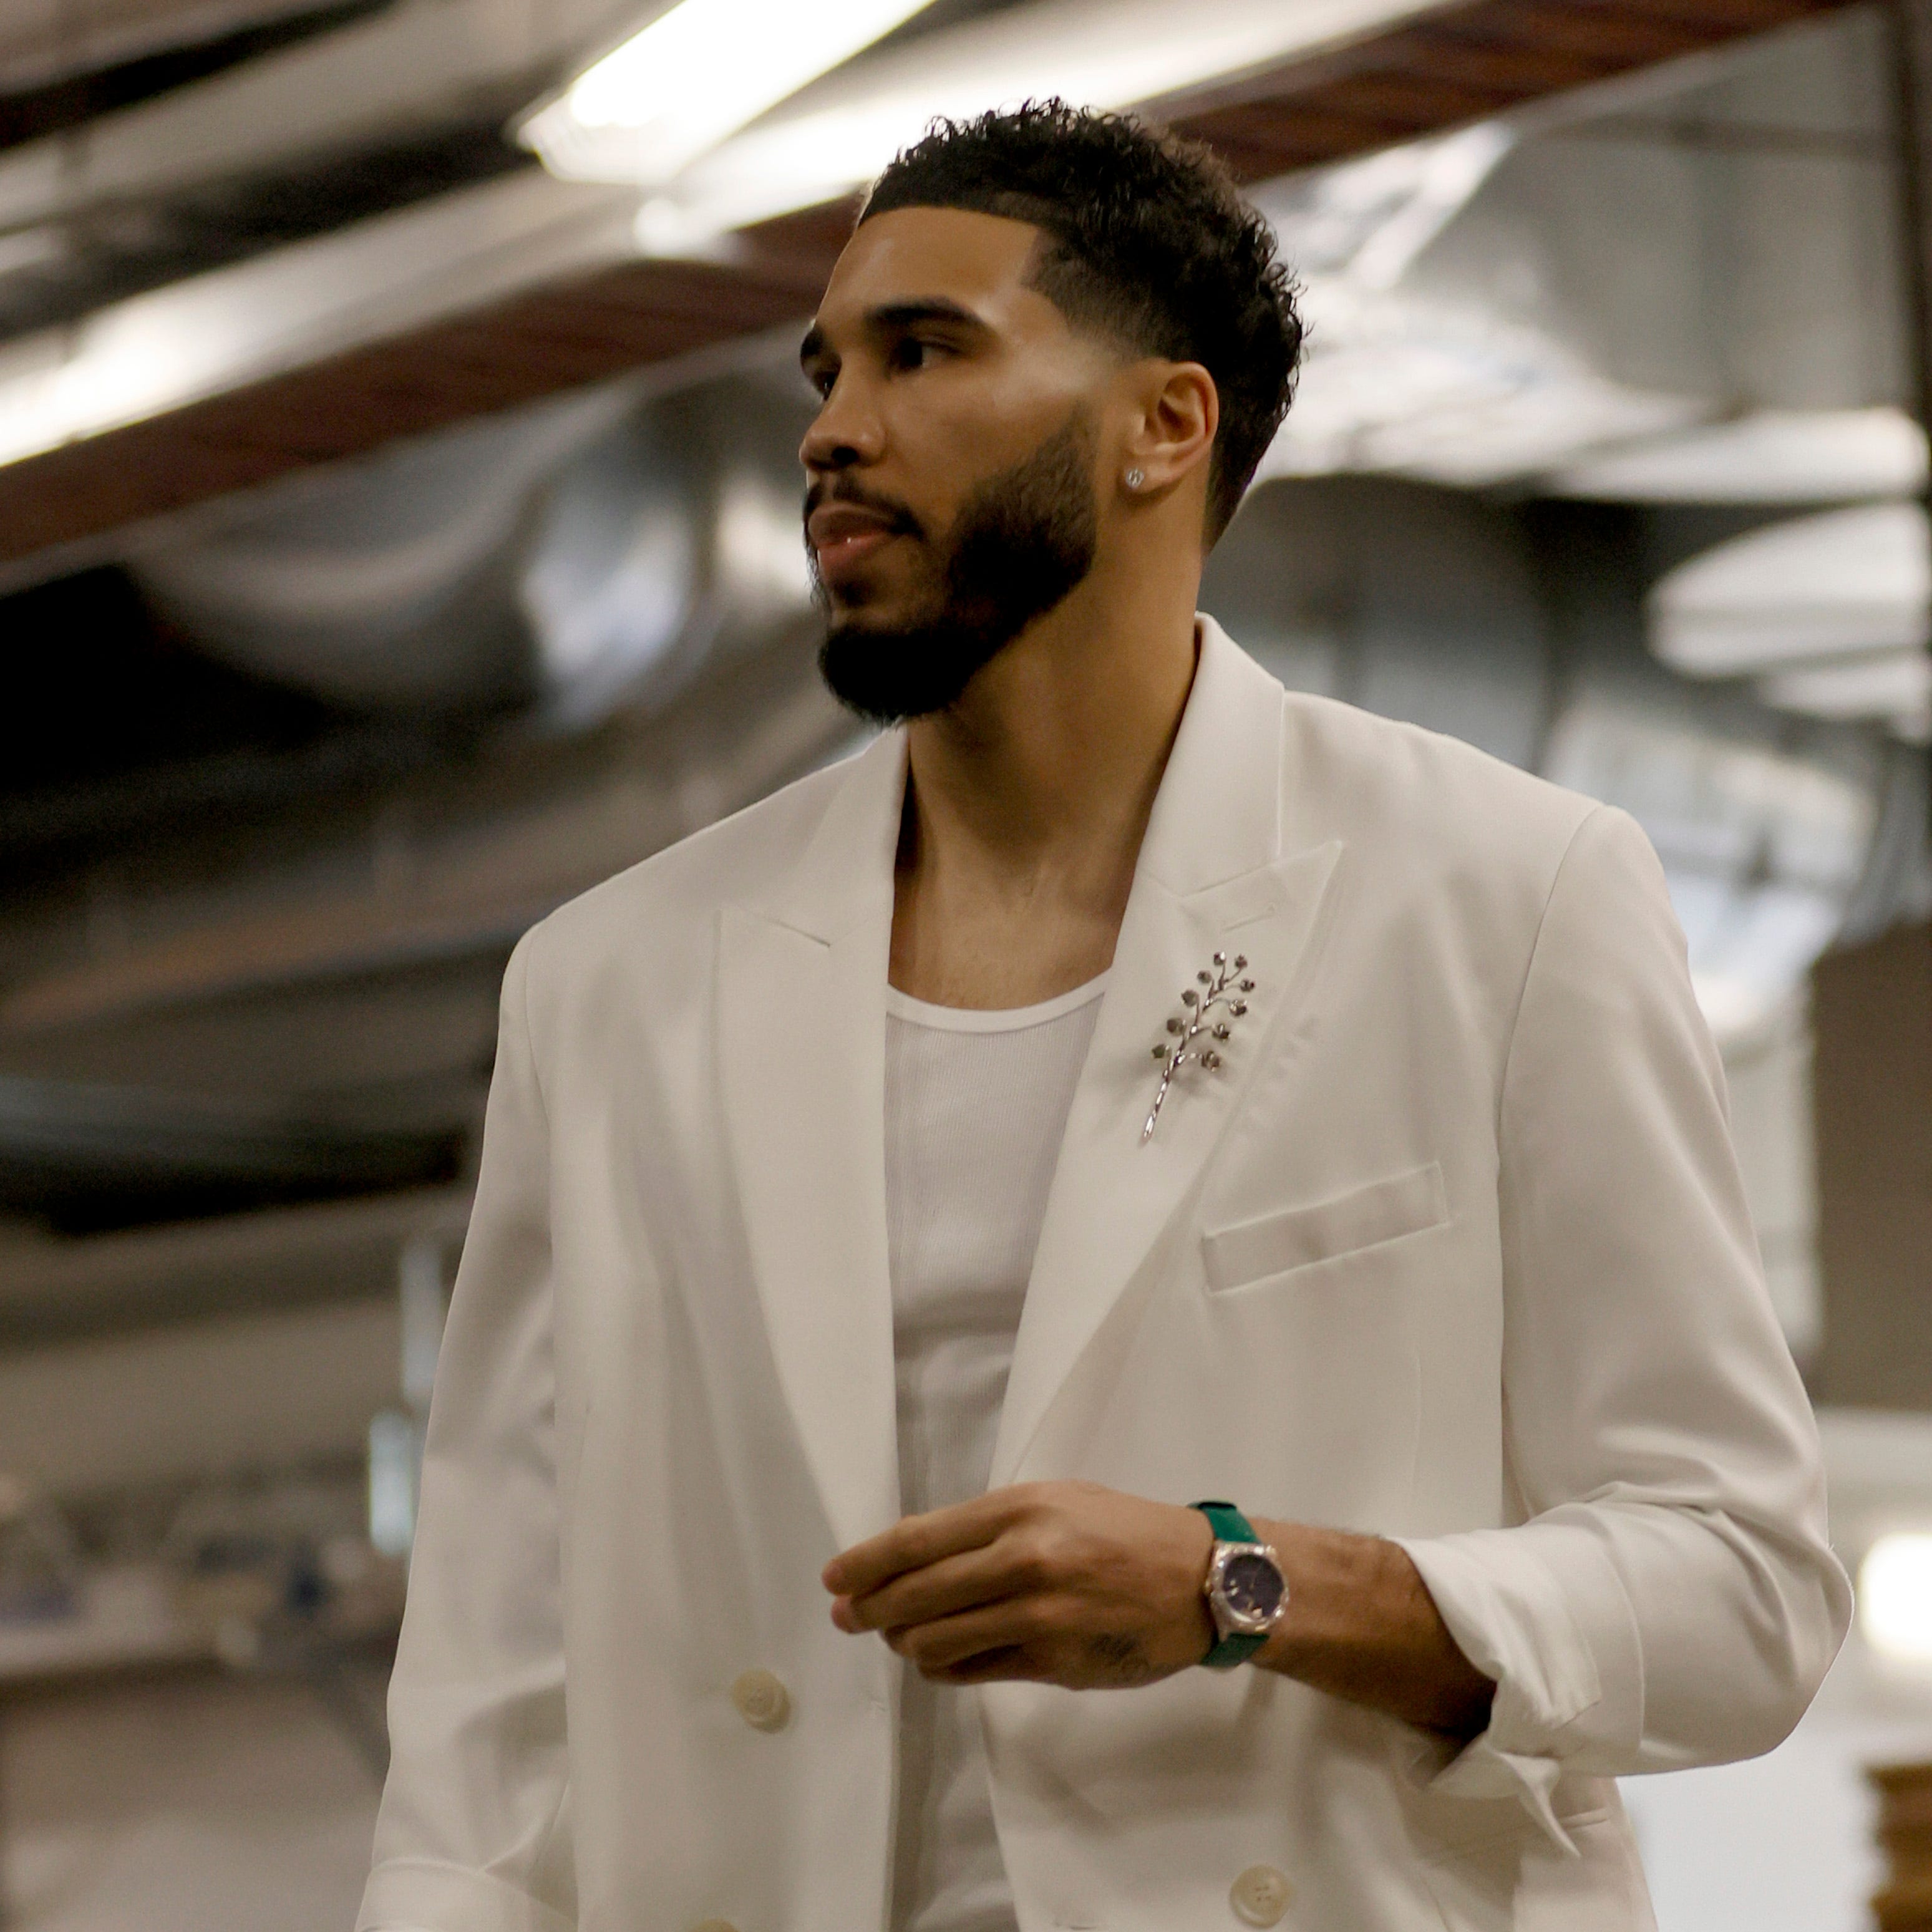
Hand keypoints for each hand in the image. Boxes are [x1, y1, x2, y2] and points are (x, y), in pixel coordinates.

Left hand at [822, 1480, 1216, 1688]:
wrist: (1200, 1579)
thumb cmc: (1123, 1530)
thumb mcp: (1055, 1501)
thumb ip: (989, 1525)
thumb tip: (917, 1556)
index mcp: (1019, 1509)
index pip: (917, 1540)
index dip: (864, 1563)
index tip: (834, 1579)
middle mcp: (1023, 1559)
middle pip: (915, 1596)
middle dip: (869, 1611)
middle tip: (850, 1618)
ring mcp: (1038, 1615)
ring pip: (936, 1642)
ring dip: (906, 1643)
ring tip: (903, 1638)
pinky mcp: (1053, 1662)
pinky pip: (974, 1672)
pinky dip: (946, 1668)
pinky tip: (943, 1659)